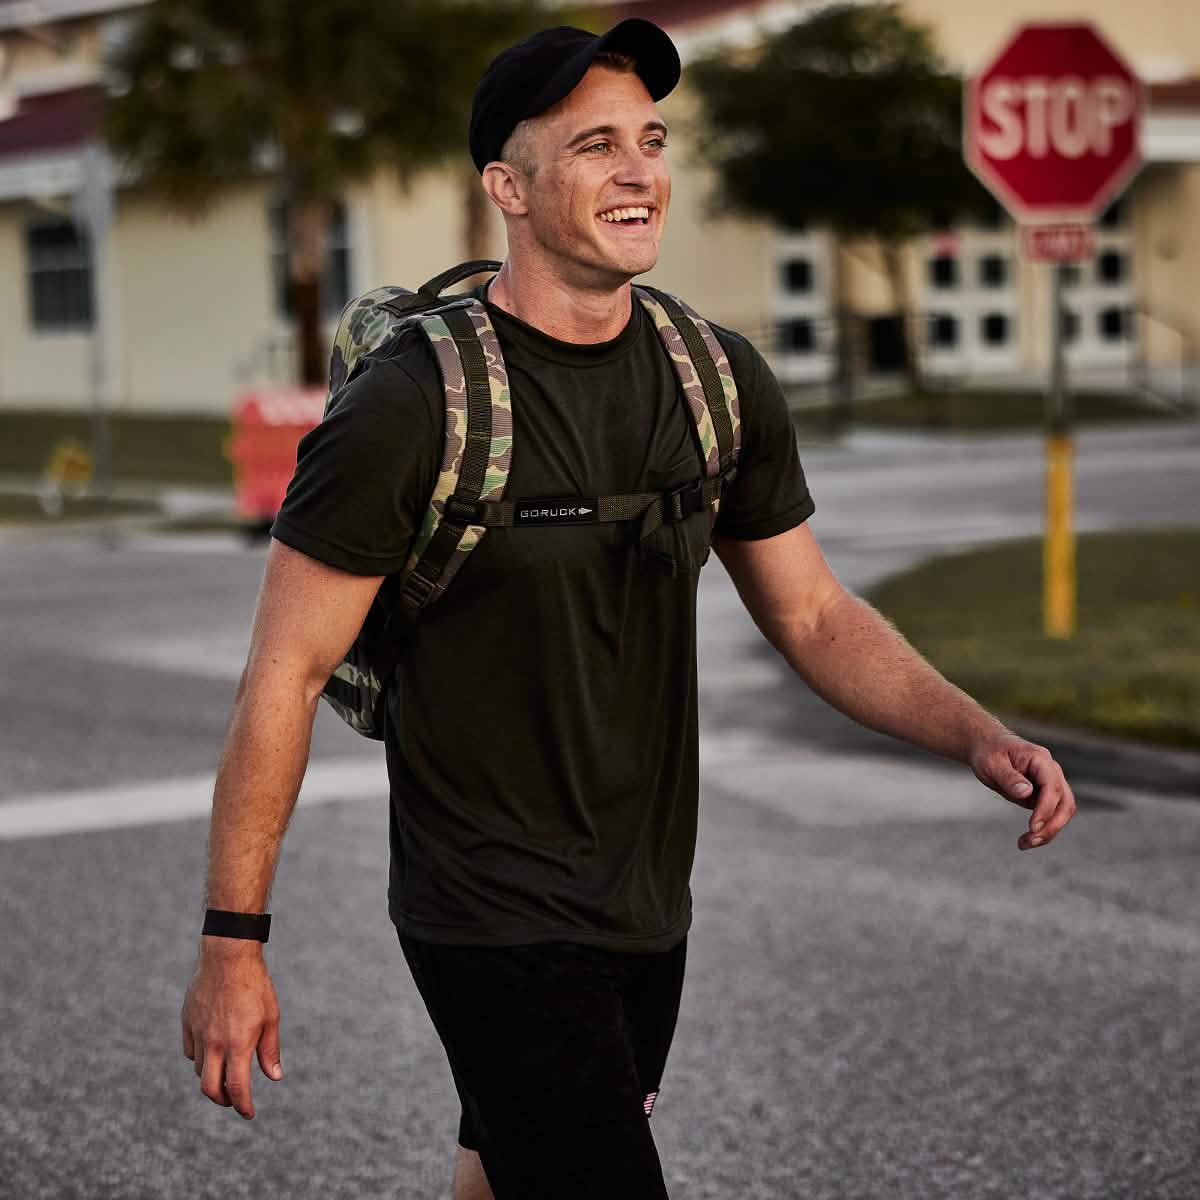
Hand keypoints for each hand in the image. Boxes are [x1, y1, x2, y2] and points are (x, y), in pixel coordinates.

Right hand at [181, 940, 282, 1119]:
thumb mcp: (271, 1017)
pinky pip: (189, 1051)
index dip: (243, 1106)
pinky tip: (211, 1051)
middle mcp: (213, 1043)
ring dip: (212, 1076)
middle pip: (209, 1088)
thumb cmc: (255, 985)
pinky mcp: (187, 1022)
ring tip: (226, 1070)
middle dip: (222, 1100)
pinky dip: (199, 1057)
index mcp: (237, 1043)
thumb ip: (269, 1050)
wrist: (227, 955)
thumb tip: (274, 1076)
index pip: (237, 1088)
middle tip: (233, 1100)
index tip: (249, 1113)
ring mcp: (197, 1033)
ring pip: (199, 1069)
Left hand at [969, 734, 1075, 851]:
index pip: (1052, 786)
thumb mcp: (992, 763)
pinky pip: (1051, 815)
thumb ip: (1009, 777)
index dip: (1045, 808)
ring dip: (1049, 831)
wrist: (989, 747)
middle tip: (1030, 840)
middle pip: (1065, 802)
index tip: (1033, 827)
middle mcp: (1052, 772)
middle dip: (1051, 825)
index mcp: (1040, 759)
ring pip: (1062, 812)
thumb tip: (1027, 793)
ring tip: (1025, 844)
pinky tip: (1026, 840)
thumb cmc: (989, 753)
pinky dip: (1042, 829)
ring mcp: (1051, 784)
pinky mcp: (1045, 796)